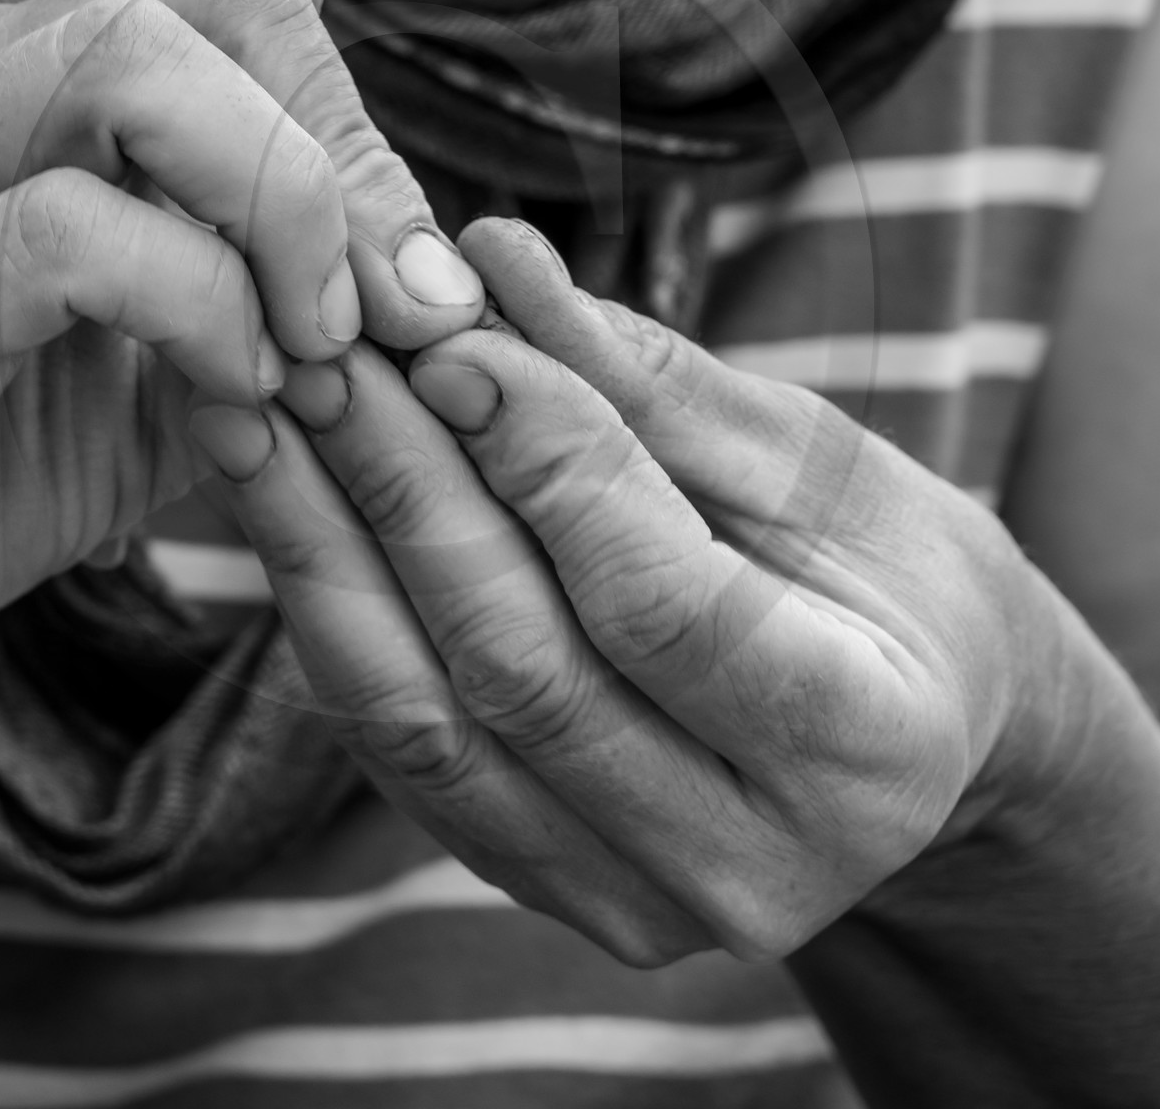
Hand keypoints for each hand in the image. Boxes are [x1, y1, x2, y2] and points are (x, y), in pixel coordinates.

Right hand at [0, 0, 484, 733]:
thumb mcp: (141, 369)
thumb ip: (258, 300)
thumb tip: (410, 295)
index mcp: (13, 58)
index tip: (346, 150)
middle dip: (347, 135)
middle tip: (385, 294)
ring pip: (139, 58)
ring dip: (287, 204)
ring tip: (318, 342)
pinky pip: (80, 230)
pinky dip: (206, 313)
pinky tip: (231, 402)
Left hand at [189, 217, 1084, 966]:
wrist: (902, 736)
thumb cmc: (884, 569)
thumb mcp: (814, 458)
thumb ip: (651, 378)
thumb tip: (494, 258)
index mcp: (863, 751)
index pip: (662, 607)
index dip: (545, 465)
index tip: (450, 338)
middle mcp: (746, 867)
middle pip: (520, 669)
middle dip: (403, 487)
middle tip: (319, 347)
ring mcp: (631, 900)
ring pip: (425, 723)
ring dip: (323, 548)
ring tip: (257, 408)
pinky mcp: (545, 884)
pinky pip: (398, 749)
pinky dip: (332, 612)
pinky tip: (285, 498)